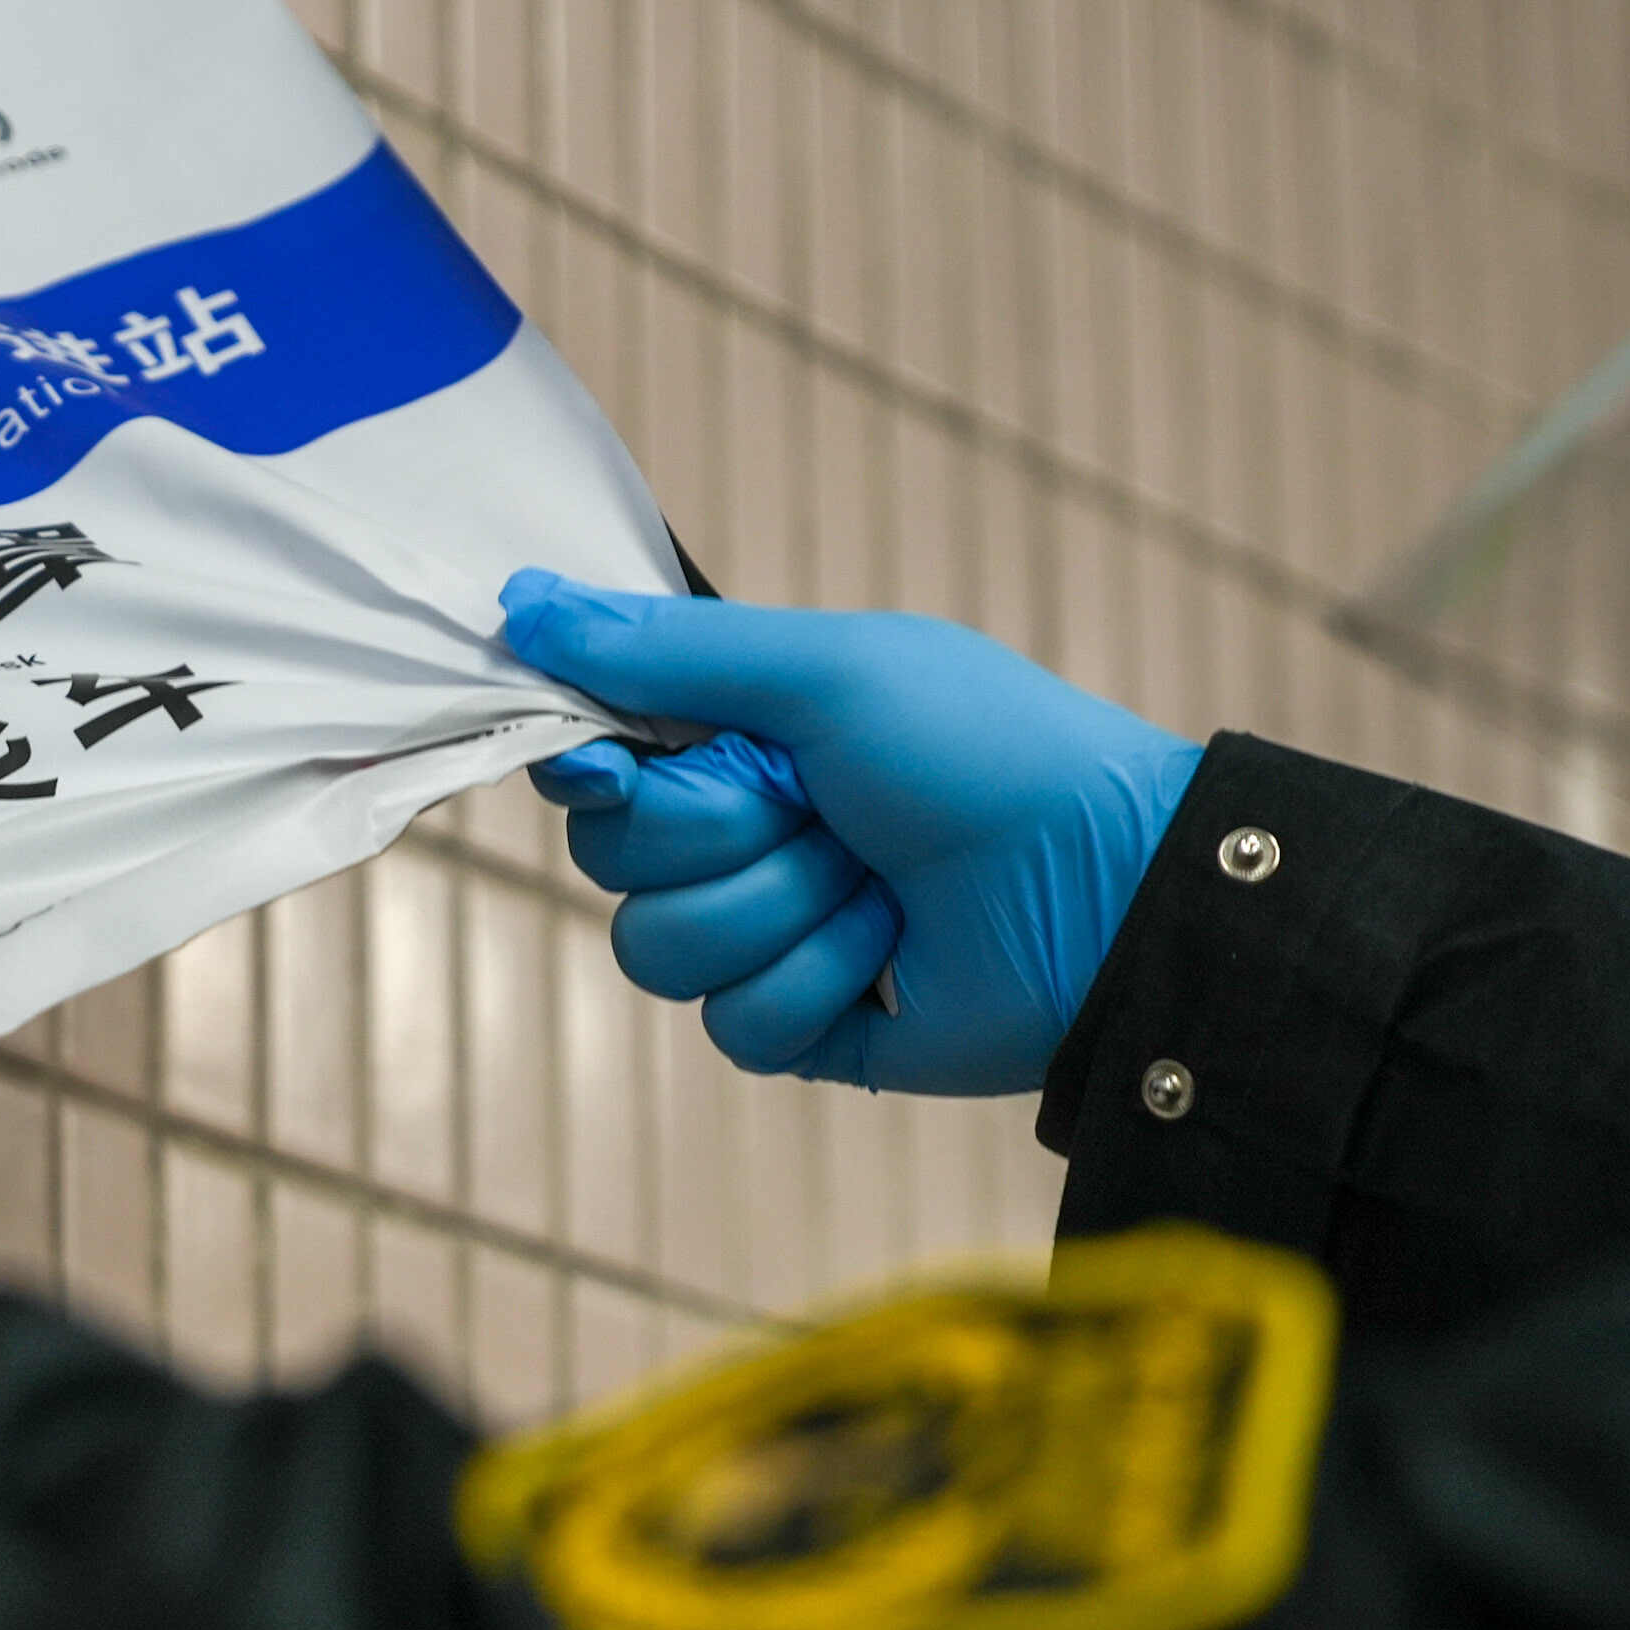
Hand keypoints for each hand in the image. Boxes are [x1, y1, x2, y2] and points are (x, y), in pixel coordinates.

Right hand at [500, 574, 1201, 1095]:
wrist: (1108, 891)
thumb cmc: (988, 755)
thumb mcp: (827, 670)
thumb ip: (668, 648)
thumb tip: (521, 602)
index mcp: (734, 739)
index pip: (589, 762)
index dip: (594, 768)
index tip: (620, 762)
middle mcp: (735, 835)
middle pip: (612, 860)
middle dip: (725, 834)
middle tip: (824, 808)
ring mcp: (764, 934)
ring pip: (660, 953)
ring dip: (781, 912)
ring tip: (877, 884)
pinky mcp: (799, 1026)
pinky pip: (732, 1027)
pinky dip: (819, 986)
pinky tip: (891, 957)